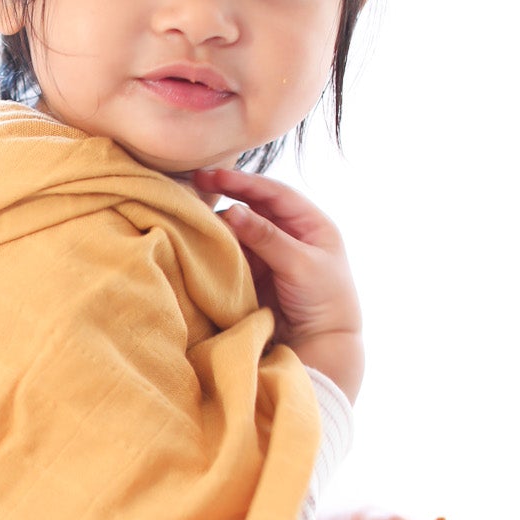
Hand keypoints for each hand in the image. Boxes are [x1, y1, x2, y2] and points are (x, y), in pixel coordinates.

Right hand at [191, 167, 363, 399]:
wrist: (323, 345)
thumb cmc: (325, 299)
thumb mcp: (299, 263)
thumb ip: (266, 237)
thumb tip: (231, 210)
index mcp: (311, 223)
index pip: (273, 193)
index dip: (243, 181)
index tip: (212, 175)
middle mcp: (290, 234)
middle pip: (254, 207)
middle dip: (226, 197)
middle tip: (194, 186)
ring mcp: (272, 255)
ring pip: (240, 231)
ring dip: (220, 226)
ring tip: (194, 220)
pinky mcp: (256, 275)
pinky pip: (233, 255)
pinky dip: (218, 249)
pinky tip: (201, 244)